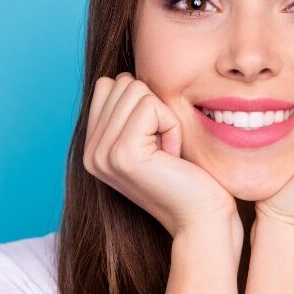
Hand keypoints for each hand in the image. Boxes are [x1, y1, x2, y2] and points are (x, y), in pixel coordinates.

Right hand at [83, 72, 239, 239]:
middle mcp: (90, 152)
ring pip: (136, 90)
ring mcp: (102, 154)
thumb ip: (131, 111)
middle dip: (156, 108)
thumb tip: (126, 74)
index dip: (145, 102)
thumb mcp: (154, 138)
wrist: (202, 219)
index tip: (157, 139)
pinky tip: (173, 156)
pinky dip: (171, 126)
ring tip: (169, 154)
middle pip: (123, 83)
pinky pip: (150, 106)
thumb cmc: (189, 177)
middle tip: (166, 148)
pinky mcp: (123, 154)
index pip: (110, 85)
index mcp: (93, 147)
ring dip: (165, 117)